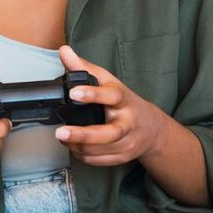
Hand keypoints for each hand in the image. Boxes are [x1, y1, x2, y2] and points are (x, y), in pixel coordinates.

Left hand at [54, 46, 165, 166]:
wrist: (152, 129)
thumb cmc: (124, 102)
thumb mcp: (107, 81)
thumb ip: (84, 68)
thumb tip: (64, 51)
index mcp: (124, 100)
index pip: (112, 96)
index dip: (93, 94)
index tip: (74, 92)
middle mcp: (128, 123)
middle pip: (109, 134)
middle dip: (83, 135)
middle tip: (61, 132)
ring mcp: (127, 142)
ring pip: (102, 150)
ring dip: (78, 146)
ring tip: (62, 137)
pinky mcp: (123, 157)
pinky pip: (100, 161)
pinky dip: (84, 156)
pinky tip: (74, 147)